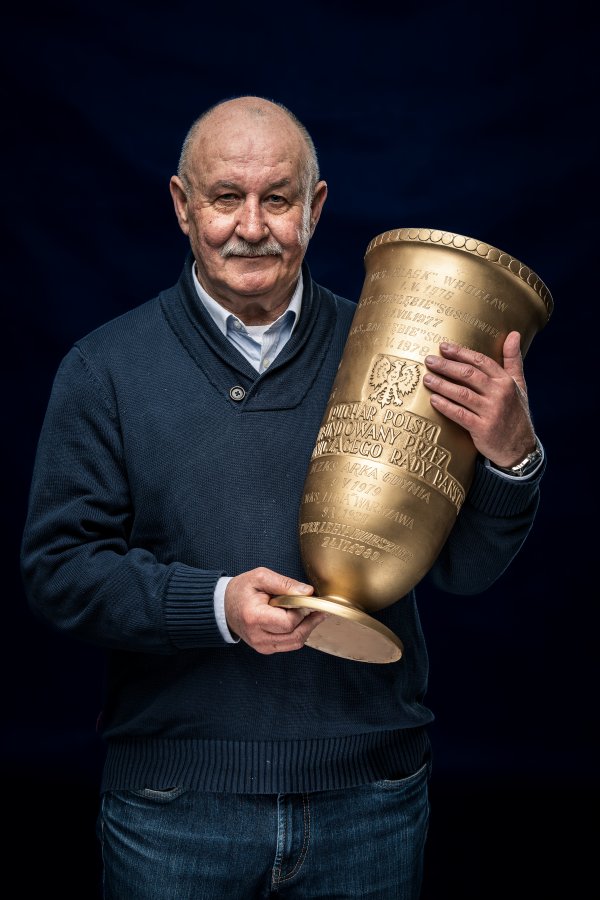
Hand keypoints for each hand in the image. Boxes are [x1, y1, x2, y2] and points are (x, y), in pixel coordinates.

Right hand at [224, 567, 324, 653]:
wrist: (224, 606)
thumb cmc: (241, 590)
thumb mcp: (261, 577)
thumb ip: (285, 584)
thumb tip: (308, 592)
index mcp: (254, 617)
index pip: (288, 622)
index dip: (302, 611)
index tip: (307, 600)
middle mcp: (257, 636)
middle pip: (295, 635)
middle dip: (310, 621)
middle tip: (317, 607)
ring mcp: (261, 645)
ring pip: (295, 643)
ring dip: (307, 628)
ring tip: (311, 613)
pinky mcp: (265, 648)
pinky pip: (290, 645)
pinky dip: (299, 633)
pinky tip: (299, 620)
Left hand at [423, 331, 536, 466]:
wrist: (520, 448)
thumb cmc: (516, 413)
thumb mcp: (519, 385)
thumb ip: (513, 360)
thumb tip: (513, 333)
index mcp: (506, 381)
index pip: (481, 361)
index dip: (461, 353)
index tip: (444, 347)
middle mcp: (499, 394)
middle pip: (469, 375)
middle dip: (447, 366)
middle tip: (429, 360)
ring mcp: (491, 412)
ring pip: (462, 393)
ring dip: (442, 384)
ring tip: (426, 378)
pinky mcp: (482, 428)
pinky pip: (460, 414)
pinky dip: (445, 406)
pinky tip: (433, 400)